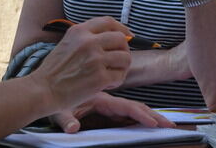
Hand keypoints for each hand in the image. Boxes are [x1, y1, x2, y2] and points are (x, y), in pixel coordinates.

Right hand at [29, 17, 131, 110]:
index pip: (109, 22)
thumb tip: (116, 36)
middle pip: (121, 39)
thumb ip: (88, 37)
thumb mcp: (68, 43)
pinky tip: (105, 84)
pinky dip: (116, 81)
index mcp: (80, 31)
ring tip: (111, 74)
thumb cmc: (55, 70)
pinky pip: (120, 76)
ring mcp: (95, 59)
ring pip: (125, 57)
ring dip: (122, 67)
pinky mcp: (99, 77)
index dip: (122, 28)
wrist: (43, 90)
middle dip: (123, 50)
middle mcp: (88, 42)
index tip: (128, 35)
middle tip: (118, 61)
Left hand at [51, 92, 175, 132]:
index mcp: (100, 97)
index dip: (141, 115)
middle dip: (152, 115)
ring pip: (130, 106)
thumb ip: (67, 119)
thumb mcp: (60, 109)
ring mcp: (104, 101)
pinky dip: (135, 113)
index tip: (155, 123)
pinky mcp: (102, 104)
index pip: (125, 106)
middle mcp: (105, 98)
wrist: (45, 87)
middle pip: (133, 105)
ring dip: (147, 114)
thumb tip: (73, 128)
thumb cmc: (53, 97)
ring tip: (163, 124)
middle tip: (170, 125)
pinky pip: (122, 108)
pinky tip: (145, 120)